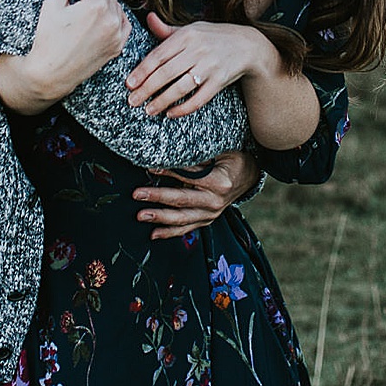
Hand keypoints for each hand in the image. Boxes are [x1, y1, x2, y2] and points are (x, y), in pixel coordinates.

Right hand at [0, 0, 131, 113]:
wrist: (50, 73)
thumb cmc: (47, 38)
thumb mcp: (53, 4)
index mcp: (96, 6)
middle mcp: (111, 20)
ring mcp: (116, 36)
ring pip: (118, 8)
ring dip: (107, 2)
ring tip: (89, 5)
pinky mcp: (117, 48)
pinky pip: (124, 25)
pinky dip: (116, 18)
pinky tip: (101, 19)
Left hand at [126, 14, 281, 117]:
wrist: (247, 45)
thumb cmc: (213, 37)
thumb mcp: (191, 28)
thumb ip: (167, 30)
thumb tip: (147, 18)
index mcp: (187, 35)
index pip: (159, 55)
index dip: (142, 70)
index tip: (129, 83)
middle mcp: (197, 50)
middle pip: (167, 72)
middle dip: (147, 88)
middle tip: (132, 101)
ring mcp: (209, 67)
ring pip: (181, 87)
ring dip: (162, 100)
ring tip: (148, 110)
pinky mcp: (219, 81)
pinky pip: (199, 99)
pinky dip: (184, 108)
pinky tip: (170, 113)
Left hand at [131, 150, 259, 238]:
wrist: (248, 176)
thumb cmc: (231, 159)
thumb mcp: (219, 151)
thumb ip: (197, 156)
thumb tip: (168, 154)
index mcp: (219, 183)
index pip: (188, 177)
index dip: (168, 172)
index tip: (149, 167)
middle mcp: (214, 202)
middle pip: (182, 200)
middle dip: (157, 197)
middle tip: (137, 194)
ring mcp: (211, 214)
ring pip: (182, 219)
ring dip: (160, 217)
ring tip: (141, 215)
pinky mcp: (206, 220)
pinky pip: (186, 228)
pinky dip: (169, 232)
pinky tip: (153, 234)